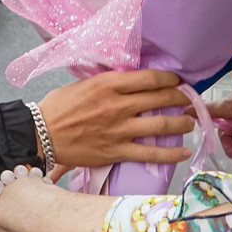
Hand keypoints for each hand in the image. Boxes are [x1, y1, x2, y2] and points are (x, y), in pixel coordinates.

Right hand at [37, 70, 195, 169]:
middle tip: (189, 100)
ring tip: (190, 122)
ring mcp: (119, 130)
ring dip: (182, 123)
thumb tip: (131, 81)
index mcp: (109, 84)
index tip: (177, 81)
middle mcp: (118, 105)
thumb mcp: (84, 83)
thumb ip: (109, 82)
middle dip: (181, 98)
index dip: (170, 79)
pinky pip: (151, 153)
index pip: (150, 78)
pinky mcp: (117, 151)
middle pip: (161, 98)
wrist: (40, 134)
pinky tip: (185, 151)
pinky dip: (171, 153)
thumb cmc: (58, 106)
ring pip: (161, 125)